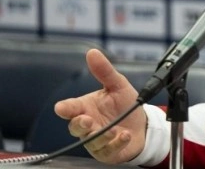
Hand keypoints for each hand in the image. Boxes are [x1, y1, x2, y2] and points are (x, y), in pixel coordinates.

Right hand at [54, 49, 146, 163]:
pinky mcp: (107, 153)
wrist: (142, 125)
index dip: (65, 108)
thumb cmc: (125, 105)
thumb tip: (92, 52)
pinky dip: (116, 144)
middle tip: (87, 120)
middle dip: (79, 125)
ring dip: (102, 136)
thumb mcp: (118, 85)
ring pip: (92, 141)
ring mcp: (96, 141)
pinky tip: (124, 135)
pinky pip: (108, 151)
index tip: (62, 108)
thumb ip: (105, 71)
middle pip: (75, 128)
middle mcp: (88, 125)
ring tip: (114, 130)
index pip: (70, 108)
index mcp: (86, 107)